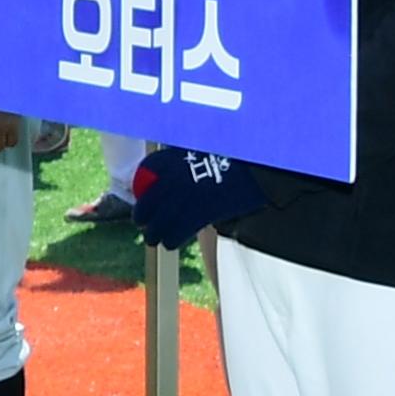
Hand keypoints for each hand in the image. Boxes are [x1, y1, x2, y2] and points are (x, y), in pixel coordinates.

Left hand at [133, 147, 269, 247]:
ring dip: (154, 233)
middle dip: (142, 217)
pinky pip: (178, 231)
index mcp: (169, 160)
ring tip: (153, 239)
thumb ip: (180, 163)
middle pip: (147, 204)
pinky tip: (170, 243)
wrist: (252, 170)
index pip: (145, 174)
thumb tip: (166, 175)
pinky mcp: (198, 214)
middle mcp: (171, 178)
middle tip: (144, 225)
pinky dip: (172, 239)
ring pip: (159, 222)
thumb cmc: (227, 161)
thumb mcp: (198, 152)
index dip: (142, 192)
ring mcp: (183, 197)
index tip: (142, 200)